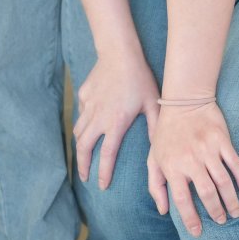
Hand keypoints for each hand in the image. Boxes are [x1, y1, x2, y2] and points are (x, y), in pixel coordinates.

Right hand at [73, 54, 159, 190]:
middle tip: (85, 177)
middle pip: (84, 148)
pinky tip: (87, 126)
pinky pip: (81, 113)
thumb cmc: (140, 78)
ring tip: (82, 156)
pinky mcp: (84, 95)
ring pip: (79, 132)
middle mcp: (98, 118)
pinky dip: (82, 123)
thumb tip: (160, 149)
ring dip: (80, 147)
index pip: (106, 155)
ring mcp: (88, 106)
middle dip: (83, 166)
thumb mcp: (152, 103)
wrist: (119, 53)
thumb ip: (154, 127)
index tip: (102, 186)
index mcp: (116, 123)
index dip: (103, 173)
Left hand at [148, 99, 238, 235]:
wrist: (184, 101)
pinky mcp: (222, 141)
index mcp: (172, 167)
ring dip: (231, 201)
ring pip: (224, 182)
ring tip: (235, 212)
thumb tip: (163, 210)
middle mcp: (191, 160)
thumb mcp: (153, 158)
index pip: (182, 200)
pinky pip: (236, 164)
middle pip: (207, 194)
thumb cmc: (167, 131)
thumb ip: (155, 185)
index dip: (191, 219)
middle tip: (221, 221)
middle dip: (216, 212)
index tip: (198, 232)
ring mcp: (208, 150)